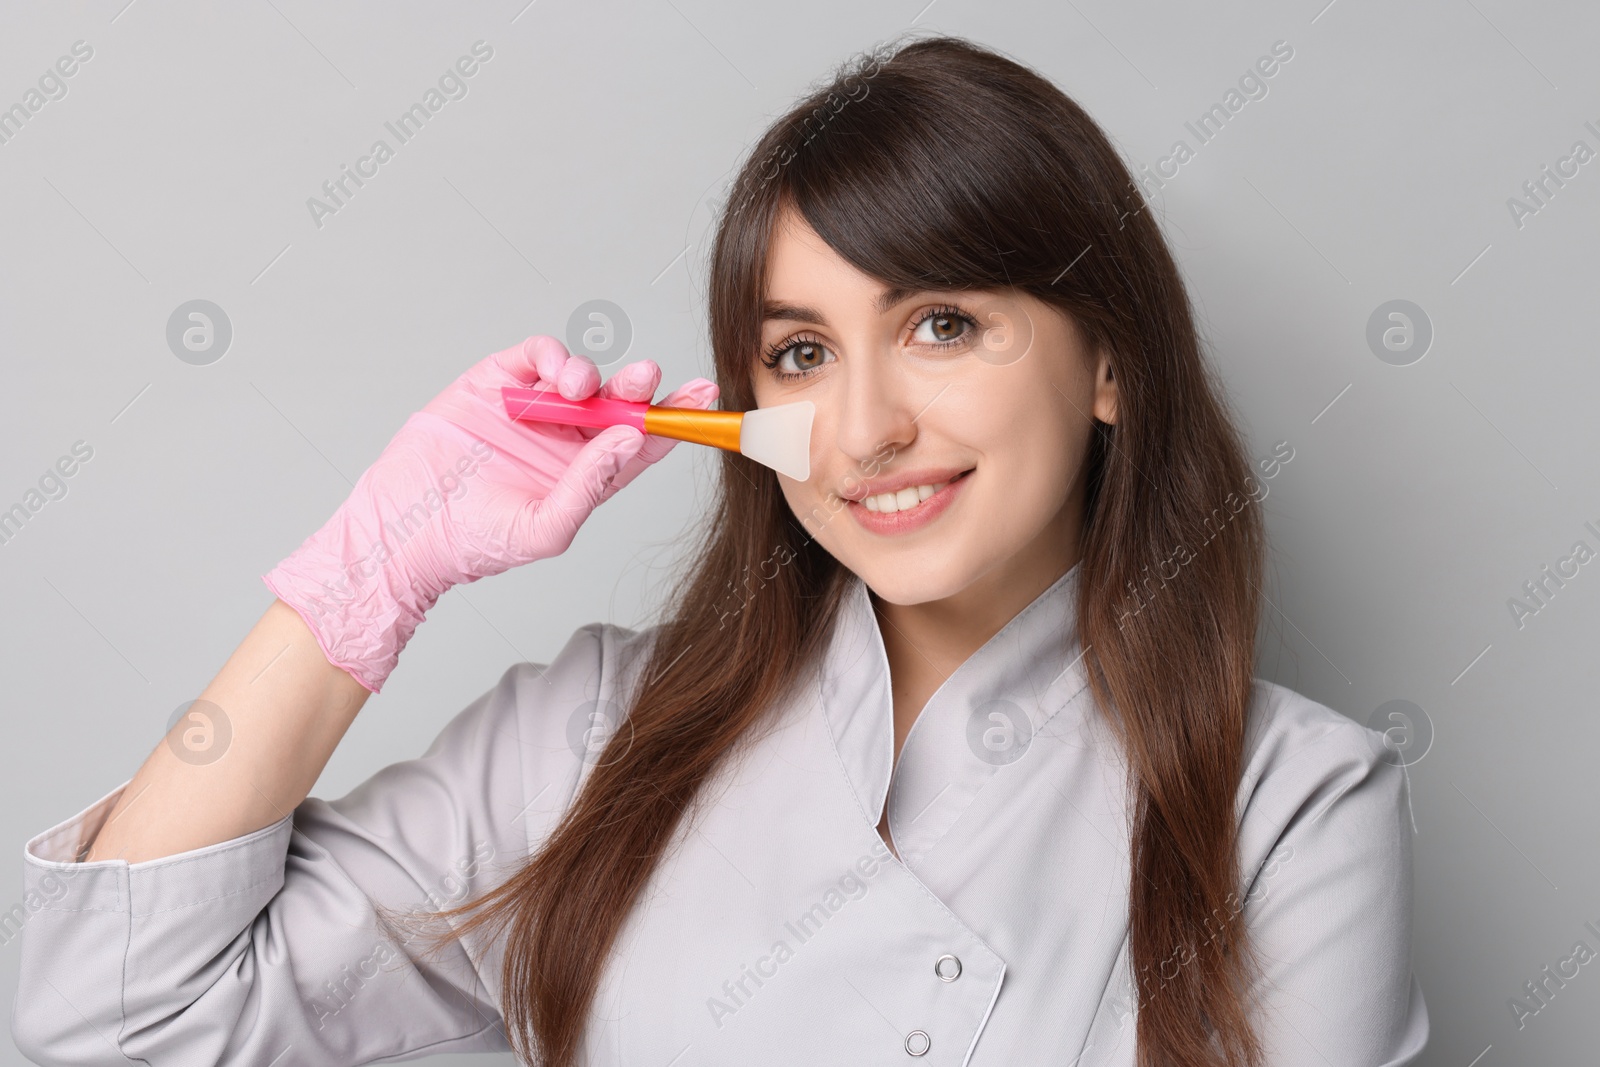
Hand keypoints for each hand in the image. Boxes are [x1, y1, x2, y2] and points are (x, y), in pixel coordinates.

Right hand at [262, 335, 717, 692]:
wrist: (405, 532)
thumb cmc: (475, 543)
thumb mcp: (545, 527)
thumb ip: (590, 484)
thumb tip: (633, 437)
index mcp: (588, 474)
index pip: (644, 441)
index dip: (675, 417)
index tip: (704, 399)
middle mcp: (566, 438)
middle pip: (620, 402)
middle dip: (640, 387)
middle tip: (648, 378)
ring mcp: (533, 409)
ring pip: (582, 375)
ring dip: (594, 375)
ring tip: (582, 389)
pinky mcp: (496, 383)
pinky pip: (536, 356)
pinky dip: (553, 357)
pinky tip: (558, 377)